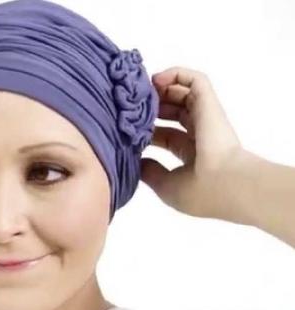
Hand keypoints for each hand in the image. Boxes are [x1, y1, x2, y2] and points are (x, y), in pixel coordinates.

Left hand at [140, 66, 247, 219]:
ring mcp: (206, 117)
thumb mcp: (167, 186)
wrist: (226, 185)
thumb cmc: (199, 190)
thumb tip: (137, 162)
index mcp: (192, 154)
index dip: (148, 129)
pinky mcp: (209, 104)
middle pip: (174, 112)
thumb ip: (151, 172)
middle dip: (153, 107)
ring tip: (140, 89)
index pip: (167, 135)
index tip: (128, 128)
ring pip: (183, 93)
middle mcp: (200, 134)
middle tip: (132, 106)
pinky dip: (177, 74)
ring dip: (162, 88)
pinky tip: (157, 78)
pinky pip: (196, 80)